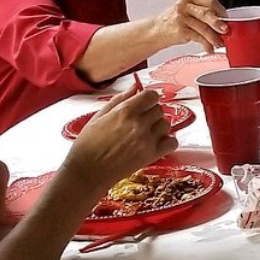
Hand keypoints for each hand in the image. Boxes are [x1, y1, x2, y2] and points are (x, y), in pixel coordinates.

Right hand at [62, 81, 176, 189]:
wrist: (87, 172)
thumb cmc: (88, 144)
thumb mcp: (98, 116)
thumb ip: (119, 100)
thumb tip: (135, 87)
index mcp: (125, 111)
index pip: (151, 95)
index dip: (148, 98)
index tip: (142, 103)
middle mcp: (139, 124)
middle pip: (159, 109)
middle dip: (151, 112)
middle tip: (140, 120)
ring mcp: (147, 140)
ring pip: (166, 124)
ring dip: (158, 126)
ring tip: (145, 133)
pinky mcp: (151, 156)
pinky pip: (172, 142)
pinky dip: (167, 141)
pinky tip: (154, 143)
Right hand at [153, 0, 227, 51]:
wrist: (157, 30)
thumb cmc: (176, 20)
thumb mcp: (188, 10)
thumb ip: (204, 13)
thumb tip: (224, 23)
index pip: (209, 1)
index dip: (220, 10)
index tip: (227, 18)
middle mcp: (185, 6)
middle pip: (206, 13)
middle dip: (218, 23)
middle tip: (226, 30)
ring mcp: (181, 18)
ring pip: (203, 28)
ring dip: (214, 37)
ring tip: (220, 43)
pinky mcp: (180, 30)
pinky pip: (198, 37)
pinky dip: (206, 44)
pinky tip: (209, 48)